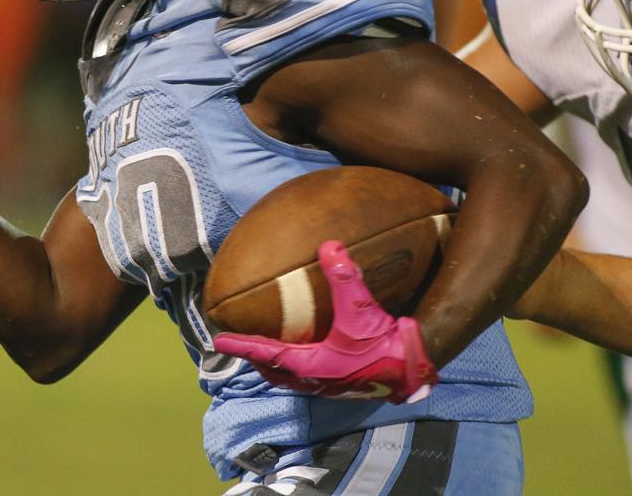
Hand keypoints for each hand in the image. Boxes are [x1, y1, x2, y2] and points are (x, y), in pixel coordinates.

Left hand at [213, 241, 438, 403]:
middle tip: (242, 345)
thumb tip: (330, 246)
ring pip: (290, 378)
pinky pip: (310, 377)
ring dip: (276, 364)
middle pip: (274, 372)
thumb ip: (345, 277)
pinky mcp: (343, 385)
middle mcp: (314, 380)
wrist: (413, 372)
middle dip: (256, 358)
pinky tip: (311, 350)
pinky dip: (298, 365)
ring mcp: (328, 386)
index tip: (218, 341)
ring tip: (270, 349)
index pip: (265, 353)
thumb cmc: (384, 345)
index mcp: (310, 365)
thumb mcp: (361, 309)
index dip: (241, 345)